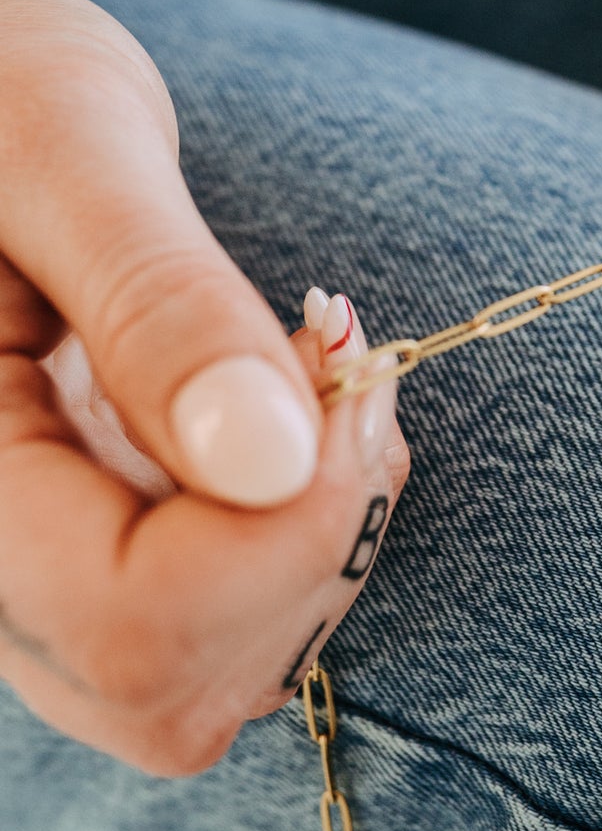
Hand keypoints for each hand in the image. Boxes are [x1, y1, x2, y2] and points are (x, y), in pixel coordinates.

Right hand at [0, 0, 407, 773]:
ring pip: (198, 683)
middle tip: (337, 351)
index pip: (130, 627)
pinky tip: (291, 411)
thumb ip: (156, 300)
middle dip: (310, 536)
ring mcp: (23, 579)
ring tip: (309, 361)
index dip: (281, 534)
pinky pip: (208, 630)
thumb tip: (277, 462)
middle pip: (171, 686)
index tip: (341, 358)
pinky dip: (293, 534)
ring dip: (313, 538)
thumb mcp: (64, 144)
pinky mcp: (83, 560)